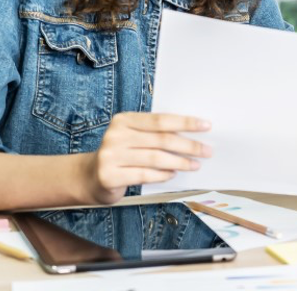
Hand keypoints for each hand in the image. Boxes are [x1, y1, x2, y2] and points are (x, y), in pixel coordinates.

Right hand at [82, 112, 210, 204]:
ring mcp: (111, 155)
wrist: (90, 177)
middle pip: (161, 139)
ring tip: (194, 165)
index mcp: (124, 120)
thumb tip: (191, 135)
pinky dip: (163, 175)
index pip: (161, 120)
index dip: (185, 122)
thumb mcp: (133, 137)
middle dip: (188, 145)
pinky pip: (145, 175)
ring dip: (180, 162)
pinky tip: (173, 174)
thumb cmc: (121, 155)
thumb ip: (154, 134)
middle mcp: (116, 135)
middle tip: (207, 150)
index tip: (206, 126)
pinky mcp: (110, 175)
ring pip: (156, 158)